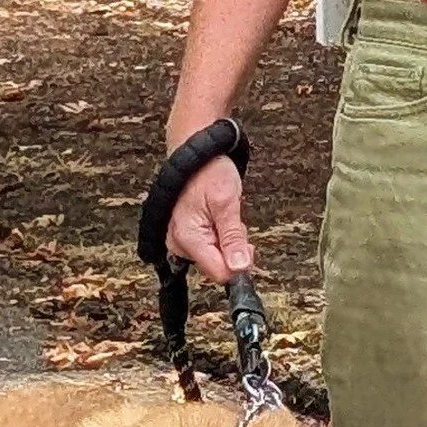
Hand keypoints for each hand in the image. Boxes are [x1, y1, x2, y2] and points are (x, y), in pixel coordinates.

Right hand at [166, 153, 252, 282]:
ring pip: (217, 256)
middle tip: (232, 221)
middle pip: (218, 266)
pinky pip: (212, 246)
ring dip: (229, 240)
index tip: (246, 246)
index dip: (238, 264)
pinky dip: (221, 235)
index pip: (219, 273)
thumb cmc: (208, 171)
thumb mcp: (227, 203)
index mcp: (188, 238)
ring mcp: (182, 241)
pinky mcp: (187, 237)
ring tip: (225, 215)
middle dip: (233, 248)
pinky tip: (219, 217)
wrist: (196, 154)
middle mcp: (180, 244)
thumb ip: (233, 238)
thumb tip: (240, 267)